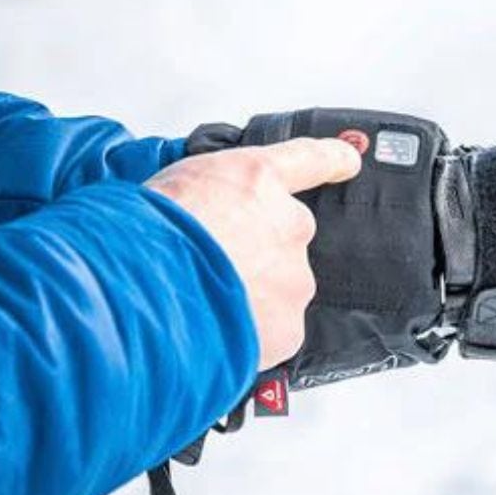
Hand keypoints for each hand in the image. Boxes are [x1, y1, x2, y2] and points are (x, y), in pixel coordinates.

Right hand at [146, 139, 360, 368]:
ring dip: (251, 297)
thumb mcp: (172, 189)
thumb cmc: (146, 234)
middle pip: (286, 239)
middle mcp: (287, 224)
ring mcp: (293, 276)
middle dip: (257, 254)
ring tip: (205, 304)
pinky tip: (216, 332)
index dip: (333, 159)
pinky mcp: (289, 325)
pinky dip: (250, 335)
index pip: (310, 159)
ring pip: (280, 289)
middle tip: (214, 268)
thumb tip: (203, 221)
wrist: (146, 289)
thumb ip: (208, 199)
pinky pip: (273, 332)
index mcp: (256, 180)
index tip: (349, 160)